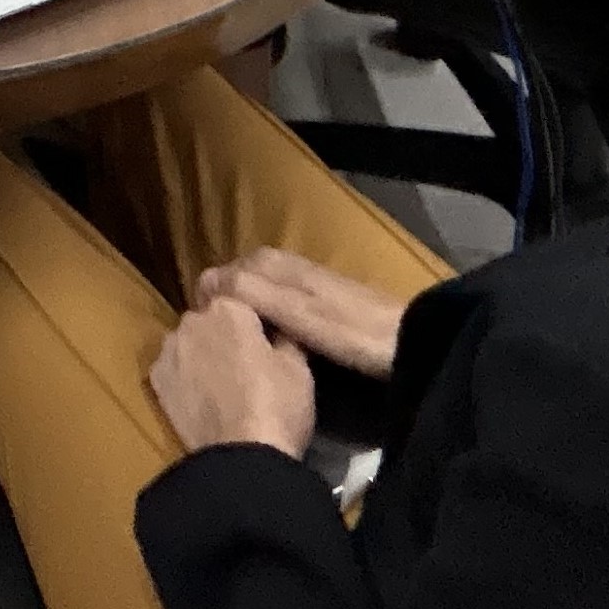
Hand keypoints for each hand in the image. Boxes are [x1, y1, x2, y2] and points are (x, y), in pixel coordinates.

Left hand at [150, 295, 315, 457]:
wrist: (242, 458)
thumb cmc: (278, 406)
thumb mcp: (299, 367)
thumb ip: (286, 334)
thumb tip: (280, 323)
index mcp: (229, 308)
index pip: (243, 300)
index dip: (255, 322)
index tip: (266, 341)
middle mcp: (192, 320)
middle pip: (211, 319)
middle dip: (225, 335)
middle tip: (246, 365)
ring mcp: (169, 351)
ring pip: (189, 343)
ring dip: (202, 354)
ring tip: (223, 385)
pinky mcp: (156, 381)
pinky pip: (173, 368)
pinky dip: (184, 377)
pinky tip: (201, 398)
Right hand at [197, 248, 418, 378]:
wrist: (409, 341)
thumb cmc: (349, 330)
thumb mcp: (296, 313)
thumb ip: (253, 294)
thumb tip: (207, 284)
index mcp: (281, 266)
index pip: (230, 270)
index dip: (210, 294)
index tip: (198, 325)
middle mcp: (293, 267)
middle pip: (246, 276)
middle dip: (226, 299)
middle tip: (212, 334)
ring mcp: (312, 284)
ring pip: (265, 288)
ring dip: (247, 307)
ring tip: (236, 339)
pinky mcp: (326, 304)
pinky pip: (282, 302)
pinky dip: (268, 315)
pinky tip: (272, 339)